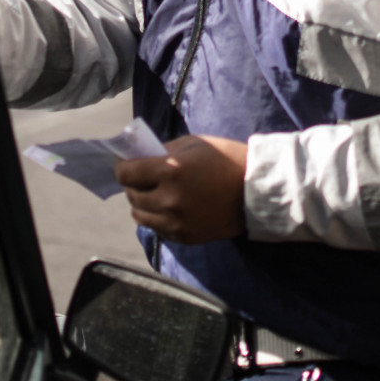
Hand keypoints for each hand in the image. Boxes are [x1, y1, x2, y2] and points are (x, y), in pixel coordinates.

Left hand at [115, 135, 246, 243]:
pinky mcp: (185, 236)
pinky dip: (158, 218)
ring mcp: (176, 221)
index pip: (125, 173)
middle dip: (133, 184)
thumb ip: (163, 151)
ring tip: (155, 194)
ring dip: (143, 203)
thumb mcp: (194, 144)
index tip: (127, 164)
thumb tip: (139, 157)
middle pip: (131, 194)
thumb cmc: (226, 159)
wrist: (257, 191)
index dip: (123, 166)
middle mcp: (169, 198)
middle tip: (143, 177)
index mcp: (169, 170)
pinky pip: (157, 229)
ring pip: (140, 215)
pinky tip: (171, 207)